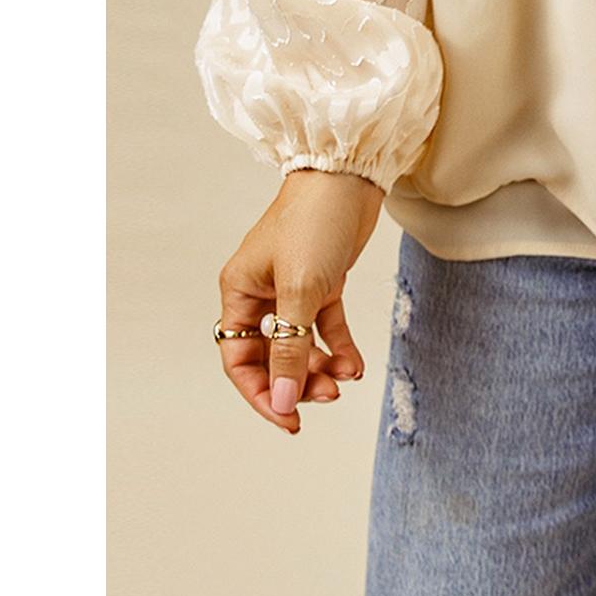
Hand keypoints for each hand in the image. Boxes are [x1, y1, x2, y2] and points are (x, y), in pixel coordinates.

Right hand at [215, 168, 384, 434]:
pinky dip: (340, 346)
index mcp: (239, 292)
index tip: (287, 420)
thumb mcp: (300, 290)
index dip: (261, 393)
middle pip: (272, 356)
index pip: (240, 359)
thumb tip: (280, 400)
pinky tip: (355, 366)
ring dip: (320, 367)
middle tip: (327, 396)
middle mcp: (261, 293)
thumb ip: (290, 347)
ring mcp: (294, 288)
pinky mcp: (324, 282)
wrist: (350, 175)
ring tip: (345, 379)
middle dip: (296, 381)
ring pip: (301, 344)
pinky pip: (327, 326)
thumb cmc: (314, 222)